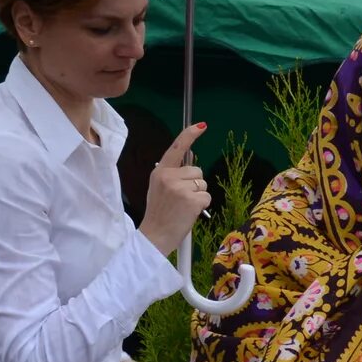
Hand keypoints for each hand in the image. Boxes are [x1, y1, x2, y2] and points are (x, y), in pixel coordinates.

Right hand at [140, 123, 212, 255]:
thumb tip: (191, 161)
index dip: (189, 135)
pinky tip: (189, 212)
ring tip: (184, 206)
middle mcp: (168, 176)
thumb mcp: (160, 188)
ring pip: (203, 184)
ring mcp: (180, 187)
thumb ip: (173, 174)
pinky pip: (207, 197)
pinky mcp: (191, 200)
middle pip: (197, 170)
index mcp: (160, 172)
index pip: (176, 148)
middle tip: (181, 199)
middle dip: (195, 184)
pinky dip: (202, 206)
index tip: (201, 126)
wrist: (155, 235)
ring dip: (199, 195)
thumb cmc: (160, 213)